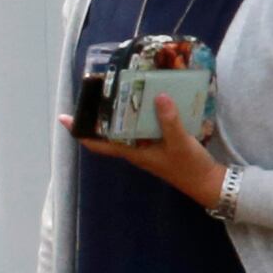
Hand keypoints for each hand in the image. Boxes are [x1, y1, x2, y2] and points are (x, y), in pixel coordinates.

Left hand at [73, 92, 229, 212]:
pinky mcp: (159, 144)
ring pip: (127, 129)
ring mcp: (146, 148)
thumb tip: (158, 96)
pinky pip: (143, 127)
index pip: (99, 145)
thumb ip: (168, 120)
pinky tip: (149, 101)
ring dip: (121, 113)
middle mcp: (135, 150)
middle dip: (101, 115)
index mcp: (133, 152)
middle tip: (95, 92)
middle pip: (110, 133)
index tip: (65, 119)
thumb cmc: (189, 166)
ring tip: (119, 90)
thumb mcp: (179, 142)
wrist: (207, 183)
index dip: (81, 133)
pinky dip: (141, 115)